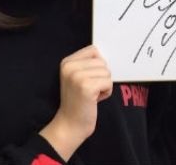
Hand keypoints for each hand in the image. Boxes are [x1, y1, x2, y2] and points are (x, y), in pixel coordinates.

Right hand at [39, 45, 112, 160]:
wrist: (70, 124)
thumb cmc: (78, 101)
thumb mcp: (77, 77)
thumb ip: (88, 64)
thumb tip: (106, 56)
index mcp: (67, 62)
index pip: (93, 50)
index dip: (98, 65)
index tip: (89, 79)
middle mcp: (69, 67)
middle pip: (102, 61)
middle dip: (102, 77)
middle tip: (90, 90)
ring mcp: (77, 76)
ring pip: (107, 72)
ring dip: (104, 85)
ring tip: (92, 95)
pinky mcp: (86, 87)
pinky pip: (108, 82)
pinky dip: (107, 92)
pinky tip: (95, 99)